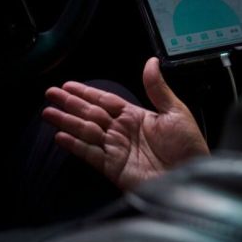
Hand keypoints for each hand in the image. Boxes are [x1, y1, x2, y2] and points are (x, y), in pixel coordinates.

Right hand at [43, 57, 209, 190]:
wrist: (194, 180)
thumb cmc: (189, 148)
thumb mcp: (175, 113)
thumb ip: (157, 88)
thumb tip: (151, 61)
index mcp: (136, 117)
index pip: (105, 101)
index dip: (86, 92)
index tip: (68, 85)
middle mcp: (122, 132)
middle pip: (90, 114)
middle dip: (70, 104)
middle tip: (50, 93)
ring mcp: (116, 150)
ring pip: (86, 132)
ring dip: (66, 122)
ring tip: (47, 112)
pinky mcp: (113, 168)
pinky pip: (90, 154)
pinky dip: (74, 145)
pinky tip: (60, 136)